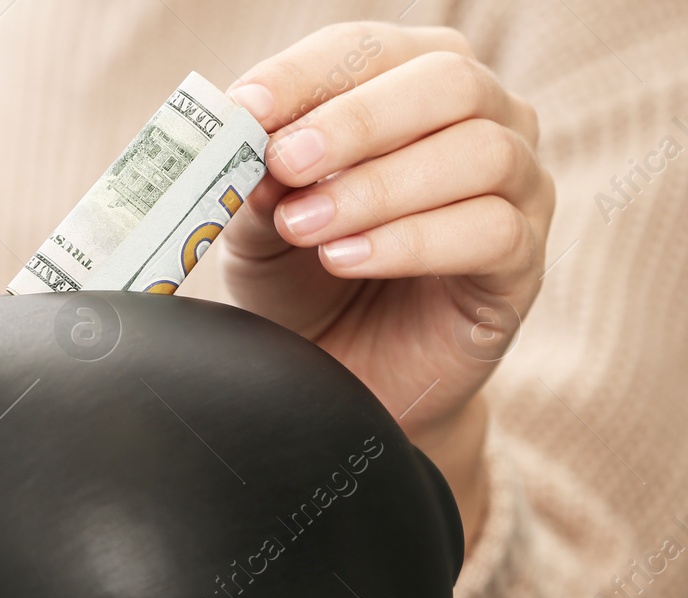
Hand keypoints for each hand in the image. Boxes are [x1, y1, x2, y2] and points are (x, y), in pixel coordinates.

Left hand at [218, 22, 554, 549]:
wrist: (340, 377)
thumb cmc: (306, 283)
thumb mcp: (261, 229)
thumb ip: (258, 183)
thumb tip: (247, 143)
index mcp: (412, 86)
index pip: (370, 49)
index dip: (306, 73)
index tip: (244, 108)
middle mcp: (485, 120)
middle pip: (446, 81)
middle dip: (356, 120)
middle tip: (286, 162)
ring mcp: (518, 188)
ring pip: (479, 152)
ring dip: (380, 186)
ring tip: (307, 226)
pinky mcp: (523, 265)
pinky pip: (490, 232)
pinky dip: (411, 242)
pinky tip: (346, 260)